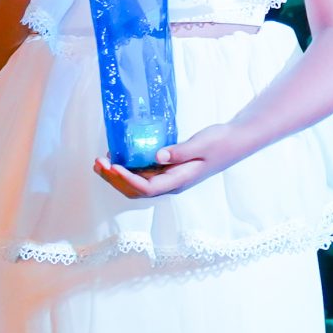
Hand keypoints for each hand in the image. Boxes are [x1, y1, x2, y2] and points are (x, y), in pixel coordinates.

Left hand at [92, 122, 249, 198]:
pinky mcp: (168, 169)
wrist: (234, 142)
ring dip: (117, 175)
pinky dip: (127, 168)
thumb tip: (157, 157)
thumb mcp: (201, 144)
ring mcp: (169, 177)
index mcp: (179, 180)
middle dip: (114, 179)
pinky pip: (143, 173)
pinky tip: (118, 156)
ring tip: (100, 162)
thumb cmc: (220, 142)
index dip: (126, 179)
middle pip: (136, 190)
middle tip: (98, 164)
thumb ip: (180, 151)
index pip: (147, 188)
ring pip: (137, 184)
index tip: (112, 166)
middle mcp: (171, 183)